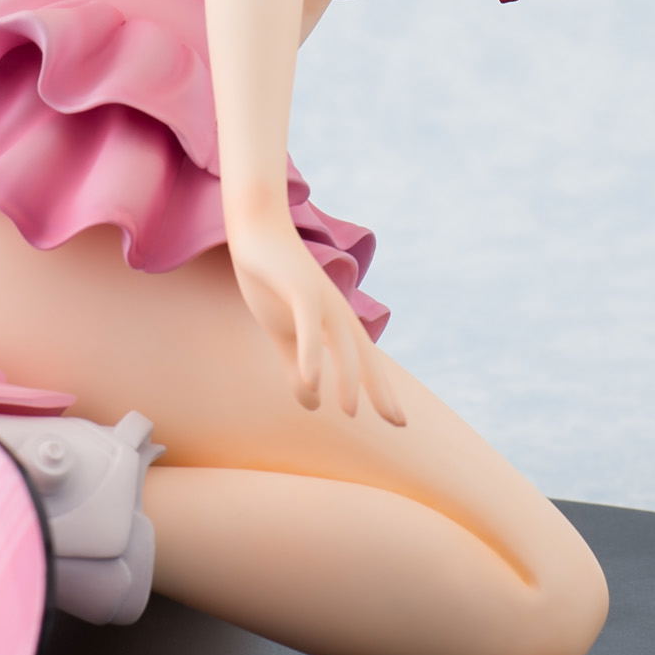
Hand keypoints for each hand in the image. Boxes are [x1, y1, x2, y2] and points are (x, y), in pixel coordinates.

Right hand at [229, 219, 406, 427]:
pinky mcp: (299, 290)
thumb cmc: (271, 280)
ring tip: (351, 413)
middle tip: (399, 423)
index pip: (366, 363)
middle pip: (365, 357)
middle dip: (381, 390)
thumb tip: (312, 405)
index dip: (382, 391)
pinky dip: (311, 355)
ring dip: (348, 380)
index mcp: (336, 323)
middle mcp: (337, 313)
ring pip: (342, 345)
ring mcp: (321, 301)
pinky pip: (309, 328)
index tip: (400, 422)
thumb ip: (297, 368)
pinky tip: (312, 381)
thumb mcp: (283, 333)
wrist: (254, 231)